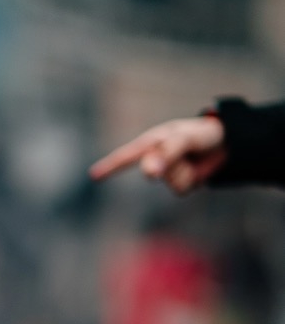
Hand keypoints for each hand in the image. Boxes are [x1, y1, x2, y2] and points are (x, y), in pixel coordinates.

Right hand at [89, 115, 225, 192]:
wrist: (230, 143)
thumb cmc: (204, 134)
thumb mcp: (186, 138)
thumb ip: (167, 153)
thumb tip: (148, 173)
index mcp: (153, 141)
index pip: (127, 155)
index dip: (109, 166)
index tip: (93, 175)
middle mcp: (156, 157)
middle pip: (155, 171)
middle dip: (170, 165)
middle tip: (185, 156)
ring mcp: (166, 171)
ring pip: (169, 181)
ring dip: (186, 171)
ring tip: (195, 158)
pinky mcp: (178, 183)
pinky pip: (180, 189)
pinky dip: (192, 180)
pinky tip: (197, 169)